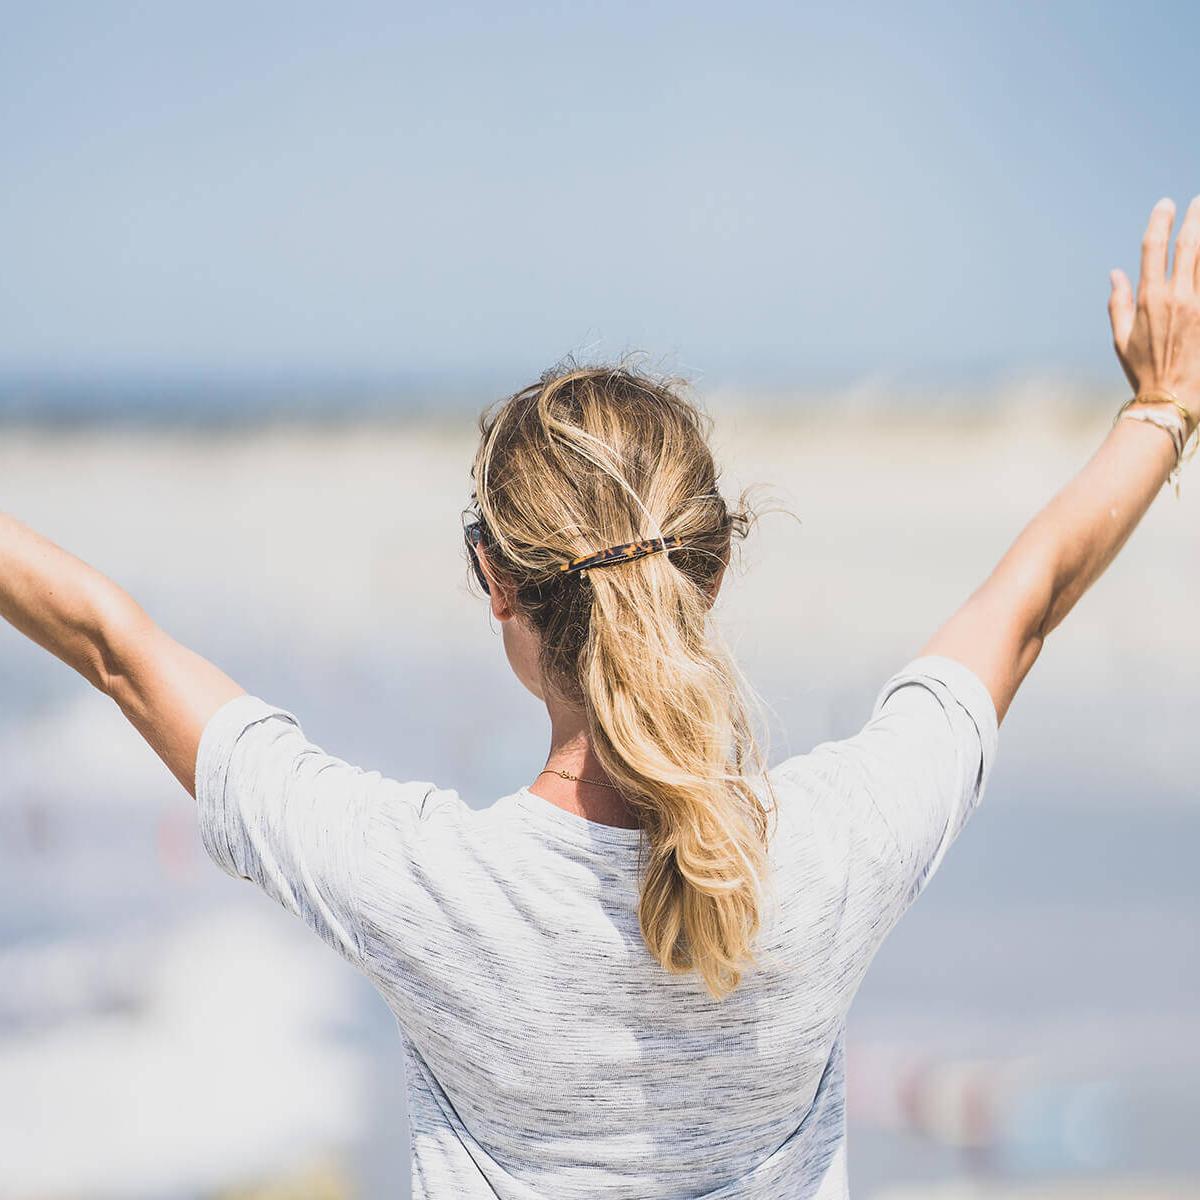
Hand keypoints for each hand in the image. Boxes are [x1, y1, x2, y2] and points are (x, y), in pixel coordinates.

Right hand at [1109, 195, 1199, 429]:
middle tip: (1198, 202)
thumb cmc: (1143, 371)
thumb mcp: (1121, 338)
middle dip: (1194, 219)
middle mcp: (1177, 297)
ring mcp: (1199, 307)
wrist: (1172, 399)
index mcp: (1150, 299)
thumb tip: (1116, 274)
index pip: (1154, 249)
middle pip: (1188, 246)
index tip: (1166, 205)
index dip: (1160, 222)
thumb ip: (1119, 302)